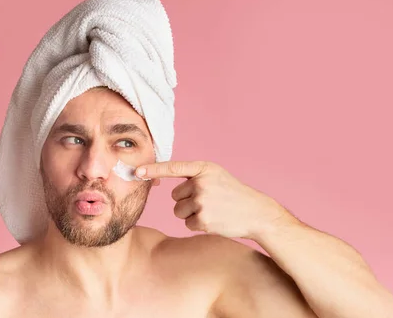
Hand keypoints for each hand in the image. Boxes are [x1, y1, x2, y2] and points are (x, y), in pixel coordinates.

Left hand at [136, 161, 296, 239]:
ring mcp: (202, 201)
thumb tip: (162, 182)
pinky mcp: (203, 219)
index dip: (153, 169)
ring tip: (212, 210)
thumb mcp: (216, 176)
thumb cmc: (233, 194)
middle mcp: (201, 183)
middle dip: (186, 200)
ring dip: (190, 213)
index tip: (136, 171)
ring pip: (178, 210)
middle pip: (174, 195)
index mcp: (204, 169)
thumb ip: (193, 176)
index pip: (173, 167)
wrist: (256, 213)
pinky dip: (198, 224)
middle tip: (208, 201)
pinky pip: (187, 223)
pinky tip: (214, 220)